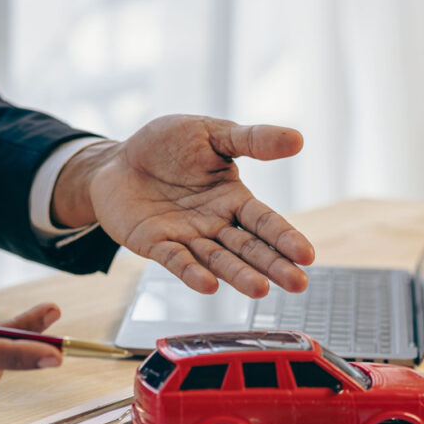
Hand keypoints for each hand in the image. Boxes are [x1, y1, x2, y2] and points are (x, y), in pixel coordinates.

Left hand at [52, 115, 314, 297]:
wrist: (116, 160)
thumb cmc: (167, 145)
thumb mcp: (212, 133)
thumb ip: (252, 139)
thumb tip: (298, 139)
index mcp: (233, 198)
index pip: (265, 221)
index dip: (286, 238)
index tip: (307, 256)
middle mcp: (215, 223)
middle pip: (249, 248)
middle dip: (273, 266)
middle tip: (298, 284)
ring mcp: (187, 237)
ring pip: (218, 260)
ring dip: (239, 275)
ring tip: (261, 290)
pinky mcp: (156, 244)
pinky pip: (176, 260)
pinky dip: (191, 272)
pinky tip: (209, 285)